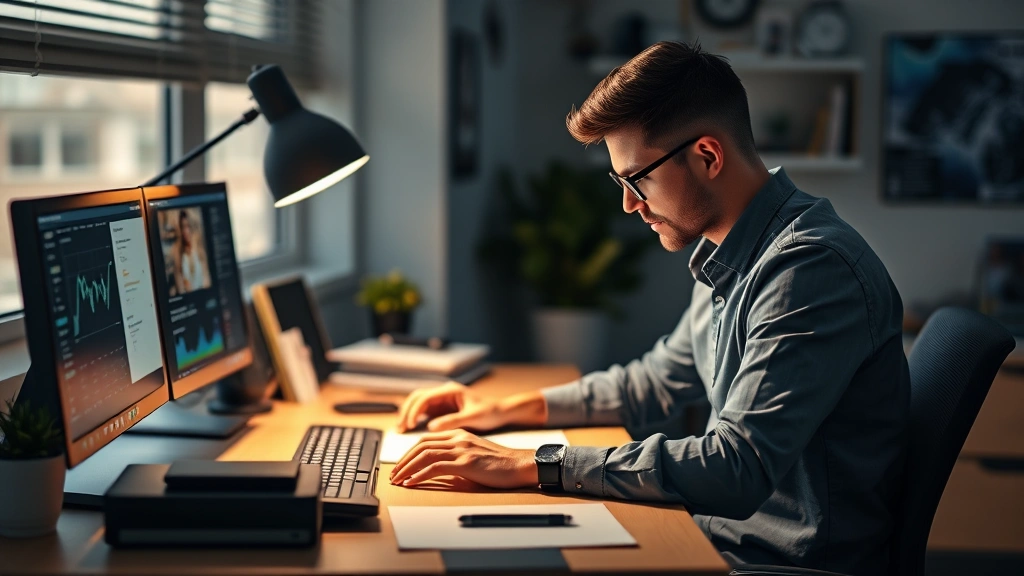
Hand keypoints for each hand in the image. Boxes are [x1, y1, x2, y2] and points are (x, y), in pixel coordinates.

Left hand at [389, 429, 536, 488]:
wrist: (520, 464)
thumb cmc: (500, 464)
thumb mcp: (473, 455)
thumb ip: (455, 457)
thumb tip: (436, 469)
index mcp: (458, 434)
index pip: (425, 441)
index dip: (409, 453)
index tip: (400, 466)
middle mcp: (457, 438)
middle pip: (420, 446)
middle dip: (403, 461)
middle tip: (394, 475)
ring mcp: (461, 449)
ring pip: (424, 455)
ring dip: (407, 469)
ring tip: (398, 480)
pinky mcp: (466, 463)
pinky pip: (435, 467)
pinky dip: (420, 475)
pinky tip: (412, 483)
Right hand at [396, 382, 546, 432]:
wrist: (501, 412)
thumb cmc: (490, 413)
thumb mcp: (473, 418)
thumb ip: (452, 421)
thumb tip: (430, 427)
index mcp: (451, 390)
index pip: (425, 397)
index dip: (414, 411)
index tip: (408, 424)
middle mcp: (444, 392)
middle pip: (417, 397)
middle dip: (406, 411)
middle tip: (400, 428)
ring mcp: (443, 399)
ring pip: (418, 403)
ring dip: (408, 414)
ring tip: (400, 429)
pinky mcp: (443, 408)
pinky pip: (424, 411)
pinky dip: (415, 418)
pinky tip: (410, 429)